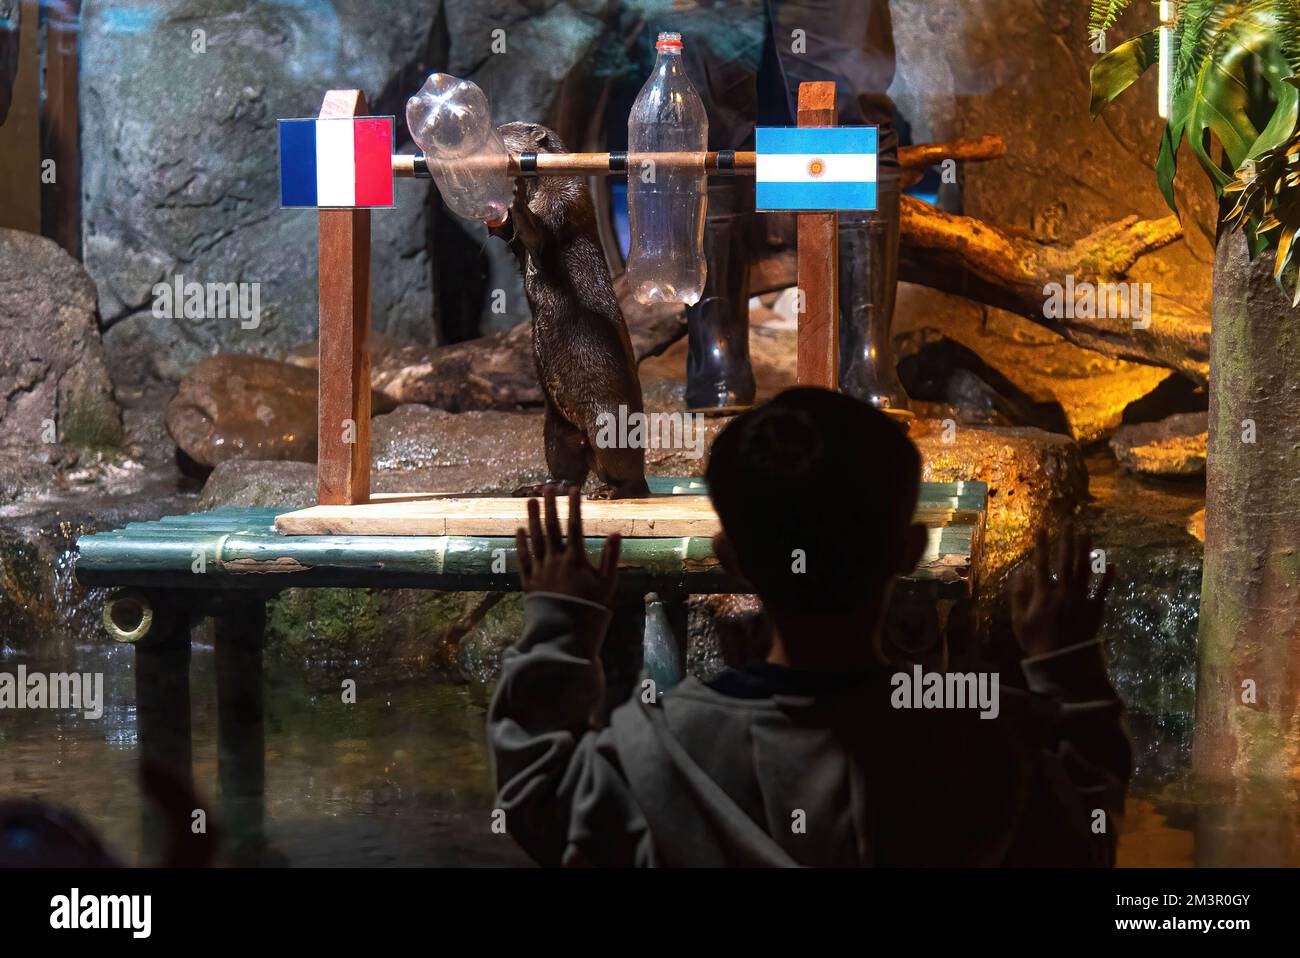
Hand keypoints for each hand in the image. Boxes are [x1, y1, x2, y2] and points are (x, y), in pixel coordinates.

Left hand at [516, 485, 620, 607]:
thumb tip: (616, 533)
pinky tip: (520, 530)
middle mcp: (555, 560)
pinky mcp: (529, 581)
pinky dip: (521, 543)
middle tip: (547, 487)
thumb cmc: (591, 609)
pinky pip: (523, 558)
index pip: (575, 526)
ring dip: (533, 517)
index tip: (574, 489)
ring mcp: (540, 569)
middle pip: (551, 527)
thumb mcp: (607, 584)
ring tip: (531, 500)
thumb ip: (610, 558)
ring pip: (535, 538)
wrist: (565, 633)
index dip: (574, 506)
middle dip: (550, 505)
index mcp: (575, 559)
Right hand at [1010, 522, 1113, 658]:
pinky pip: (1103, 591)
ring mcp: (1081, 599)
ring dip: (1085, 550)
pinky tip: (1111, 564)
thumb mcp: (1019, 621)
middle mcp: (1064, 592)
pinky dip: (1107, 578)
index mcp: (1043, 594)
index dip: (1041, 545)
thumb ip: (1017, 596)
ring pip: (1084, 570)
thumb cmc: (1037, 642)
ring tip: (1087, 533)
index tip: (1041, 528)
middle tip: (1069, 522)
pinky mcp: (1095, 609)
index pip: (1041, 563)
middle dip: (1066, 539)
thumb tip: (1019, 573)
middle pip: (1065, 560)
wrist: (1063, 662)